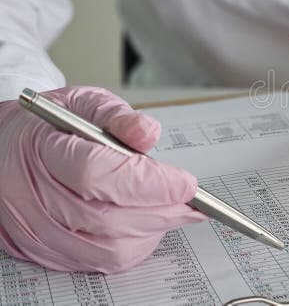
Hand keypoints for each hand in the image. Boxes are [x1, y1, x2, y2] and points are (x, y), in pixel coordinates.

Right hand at [0, 87, 204, 273]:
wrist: (7, 150)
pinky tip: (148, 223)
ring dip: (153, 230)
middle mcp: (34, 196)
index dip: (148, 182)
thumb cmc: (50, 126)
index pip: (96, 173)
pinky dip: (136, 245)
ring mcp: (38, 229)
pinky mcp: (48, 251)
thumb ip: (118, 116)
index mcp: (42, 150)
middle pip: (106, 218)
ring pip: (107, 247)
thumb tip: (148, 134)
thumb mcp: (82, 104)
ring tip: (175, 209)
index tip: (186, 182)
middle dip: (161, 210)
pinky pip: (101, 262)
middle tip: (191, 199)